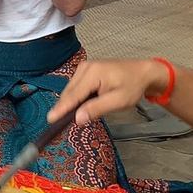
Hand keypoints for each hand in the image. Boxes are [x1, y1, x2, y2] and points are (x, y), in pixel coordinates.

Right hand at [48, 59, 168, 125]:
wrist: (142, 73)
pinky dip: (75, 98)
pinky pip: (75, 88)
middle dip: (64, 108)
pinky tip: (78, 107)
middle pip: (69, 93)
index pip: (73, 95)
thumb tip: (77, 118)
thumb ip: (97, 109)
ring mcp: (84, 68)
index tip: (50, 120)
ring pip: (70, 91)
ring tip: (66, 118)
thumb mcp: (118, 101)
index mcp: (93, 73)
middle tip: (57, 125)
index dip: (61, 109)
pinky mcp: (85, 71)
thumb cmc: (132, 86)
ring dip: (69, 104)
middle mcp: (85, 68)